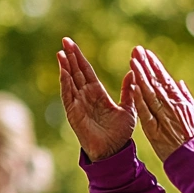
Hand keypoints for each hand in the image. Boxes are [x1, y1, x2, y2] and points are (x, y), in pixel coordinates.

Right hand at [58, 37, 135, 161]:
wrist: (114, 152)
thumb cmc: (120, 133)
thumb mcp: (128, 108)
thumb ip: (129, 90)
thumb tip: (132, 72)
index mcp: (98, 93)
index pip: (86, 71)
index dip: (80, 58)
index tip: (72, 44)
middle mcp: (86, 96)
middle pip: (76, 72)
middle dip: (70, 56)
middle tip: (65, 40)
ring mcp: (79, 104)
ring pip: (70, 82)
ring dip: (65, 67)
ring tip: (61, 52)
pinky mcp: (75, 114)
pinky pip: (69, 96)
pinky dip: (66, 84)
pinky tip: (63, 72)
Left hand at [129, 46, 193, 161]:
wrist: (191, 156)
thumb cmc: (192, 135)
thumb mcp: (193, 113)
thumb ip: (185, 96)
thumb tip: (179, 81)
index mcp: (179, 100)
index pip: (164, 79)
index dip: (155, 65)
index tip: (147, 53)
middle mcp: (171, 104)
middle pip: (156, 81)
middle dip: (146, 64)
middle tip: (136, 50)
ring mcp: (162, 115)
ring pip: (150, 92)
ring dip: (140, 76)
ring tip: (132, 61)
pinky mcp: (154, 128)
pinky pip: (145, 111)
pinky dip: (140, 98)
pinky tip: (133, 86)